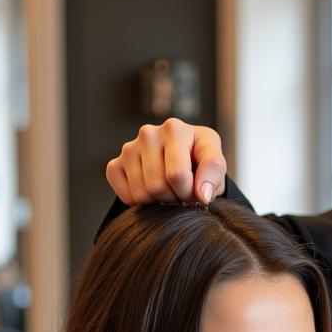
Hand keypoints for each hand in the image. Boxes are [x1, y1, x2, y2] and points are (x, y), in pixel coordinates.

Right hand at [105, 118, 226, 205]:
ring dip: (159, 201)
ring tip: (169, 189)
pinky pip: (126, 196)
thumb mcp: (216, 161)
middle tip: (182, 192)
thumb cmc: (199, 160)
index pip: (176, 175)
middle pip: (157, 187)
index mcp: (174, 129)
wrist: (183, 159)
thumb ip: (214, 173)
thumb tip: (202, 195)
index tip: (198, 192)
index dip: (190, 193)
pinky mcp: (115, 164)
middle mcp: (148, 134)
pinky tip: (153, 189)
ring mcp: (129, 148)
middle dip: (174, 198)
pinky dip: (141, 202)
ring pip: (142, 195)